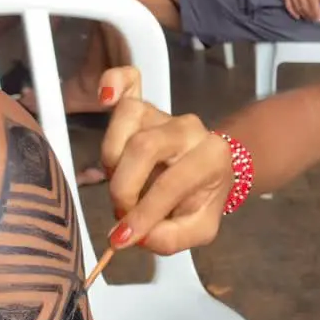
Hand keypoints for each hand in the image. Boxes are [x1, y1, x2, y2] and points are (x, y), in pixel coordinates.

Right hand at [99, 67, 229, 254]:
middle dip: (124, 187)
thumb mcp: (199, 228)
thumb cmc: (202, 197)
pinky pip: (128, 81)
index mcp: (212, 156)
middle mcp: (189, 129)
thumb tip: (138, 237)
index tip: (123, 238)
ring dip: (112, 160)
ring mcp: (164, 114)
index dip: (144, 212)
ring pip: (127, 122)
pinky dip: (114, 82)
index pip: (172, 182)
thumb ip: (172, 238)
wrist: (213, 169)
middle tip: (122, 212)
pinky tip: (105, 97)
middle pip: (143, 147)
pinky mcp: (144, 106)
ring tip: (121, 182)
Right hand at [281, 0, 319, 22]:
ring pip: (295, 3)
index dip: (316, 10)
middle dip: (308, 14)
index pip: (311, 0)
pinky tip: (296, 15)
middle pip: (303, 3)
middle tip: (314, 21)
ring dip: (301, 12)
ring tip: (307, 19)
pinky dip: (291, 9)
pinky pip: (287, 0)